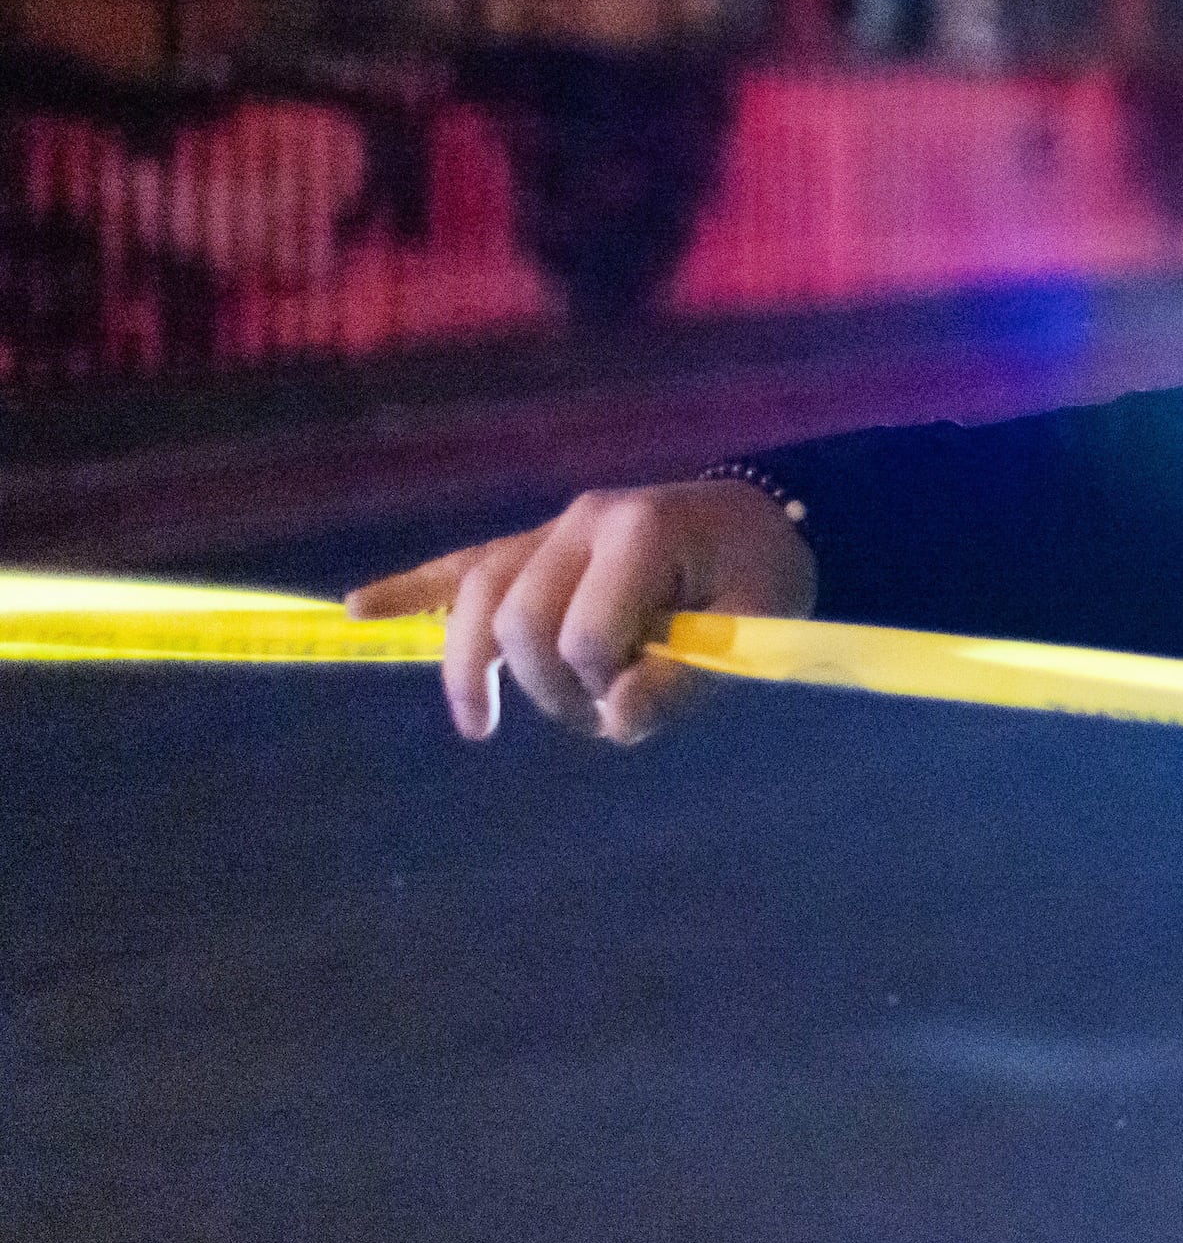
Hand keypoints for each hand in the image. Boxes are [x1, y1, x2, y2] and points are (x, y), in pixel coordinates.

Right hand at [343, 479, 816, 745]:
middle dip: (546, 685)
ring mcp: (553, 529)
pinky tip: (358, 610)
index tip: (644, 699)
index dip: (606, 684)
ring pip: (478, 596)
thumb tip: (616, 720)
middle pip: (518, 618)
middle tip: (595, 715)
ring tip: (480, 723)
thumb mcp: (756, 628)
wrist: (764, 519)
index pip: (583, 633)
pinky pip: (464, 565)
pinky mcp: (535, 544)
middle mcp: (583, 521)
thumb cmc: (763, 575)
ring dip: (477, 666)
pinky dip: (412, 588)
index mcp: (640, 532)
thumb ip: (689, 679)